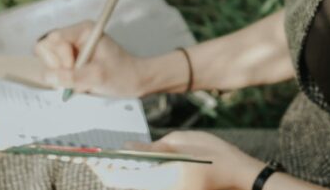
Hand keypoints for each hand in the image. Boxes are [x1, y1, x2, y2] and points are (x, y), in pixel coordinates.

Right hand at [34, 20, 144, 96]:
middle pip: (45, 48)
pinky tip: (79, 84)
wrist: (134, 81)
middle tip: (74, 76)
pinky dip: (62, 80)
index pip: (55, 38)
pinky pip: (54, 71)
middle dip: (56, 65)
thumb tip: (49, 77)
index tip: (73, 67)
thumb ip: (72, 77)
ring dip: (59, 74)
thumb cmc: (122, 74)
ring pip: (47, 61)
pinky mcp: (69, 62)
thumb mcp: (98, 76)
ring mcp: (70, 50)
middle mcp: (74, 37)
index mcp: (83, 31)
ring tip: (79, 81)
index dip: (59, 55)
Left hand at [89, 131, 262, 189]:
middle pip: (123, 184)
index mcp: (161, 181)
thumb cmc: (217, 156)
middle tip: (93, 154)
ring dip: (120, 175)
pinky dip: (135, 177)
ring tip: (108, 158)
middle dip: (106, 170)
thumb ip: (151, 149)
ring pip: (133, 187)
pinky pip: (146, 187)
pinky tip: (131, 165)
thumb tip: (125, 150)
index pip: (119, 176)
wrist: (244, 177)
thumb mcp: (181, 144)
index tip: (85, 154)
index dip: (99, 165)